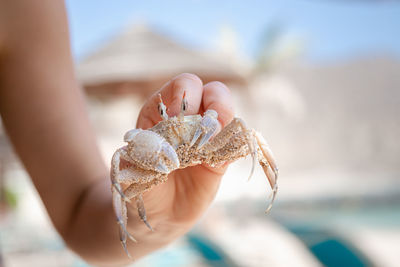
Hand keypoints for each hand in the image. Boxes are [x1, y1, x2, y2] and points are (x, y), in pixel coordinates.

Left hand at [131, 73, 233, 241]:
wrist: (158, 217)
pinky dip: (234, 148)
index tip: (174, 118)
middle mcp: (188, 119)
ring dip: (226, 123)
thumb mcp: (131, 174)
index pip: (180, 87)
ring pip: (227, 113)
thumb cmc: (141, 189)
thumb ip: (138, 160)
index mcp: (161, 111)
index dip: (183, 97)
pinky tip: (219, 162)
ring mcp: (207, 138)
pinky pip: (235, 145)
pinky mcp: (221, 158)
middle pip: (211, 91)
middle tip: (206, 126)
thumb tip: (149, 146)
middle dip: (213, 102)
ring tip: (213, 142)